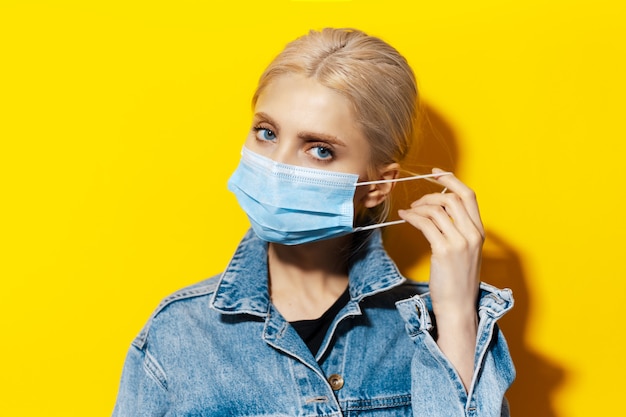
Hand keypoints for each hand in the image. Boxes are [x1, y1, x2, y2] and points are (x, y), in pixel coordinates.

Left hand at [397, 168, 482, 322]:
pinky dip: (412, 216)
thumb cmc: (458, 281)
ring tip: (409, 213)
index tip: (436, 173)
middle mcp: (473, 234)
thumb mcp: (465, 252)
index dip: (451, 180)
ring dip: (418, 207)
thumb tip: (439, 210)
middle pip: (452, 198)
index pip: (469, 195)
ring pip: (437, 209)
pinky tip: (405, 217)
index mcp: (479, 232)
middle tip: (416, 201)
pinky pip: (425, 223)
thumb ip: (458, 230)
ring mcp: (460, 242)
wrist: (458, 306)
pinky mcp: (444, 250)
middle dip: (430, 194)